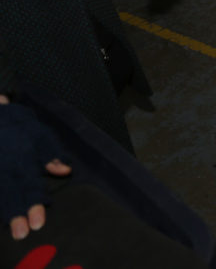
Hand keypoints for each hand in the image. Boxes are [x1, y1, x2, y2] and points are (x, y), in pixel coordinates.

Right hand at [0, 98, 71, 239]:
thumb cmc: (18, 125)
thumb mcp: (39, 133)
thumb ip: (52, 153)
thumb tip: (66, 170)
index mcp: (22, 159)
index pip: (30, 185)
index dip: (34, 205)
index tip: (37, 224)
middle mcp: (5, 166)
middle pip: (11, 194)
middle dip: (16, 215)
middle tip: (22, 234)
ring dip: (4, 212)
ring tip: (10, 232)